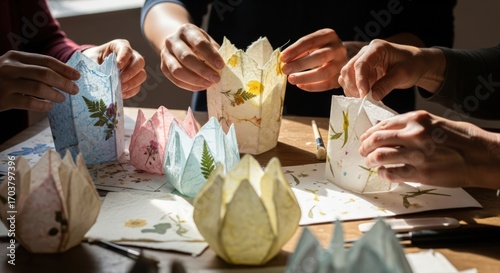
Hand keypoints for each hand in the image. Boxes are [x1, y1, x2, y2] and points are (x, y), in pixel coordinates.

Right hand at [0, 50, 79, 111]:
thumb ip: (34, 68)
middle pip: (44, 73)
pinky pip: (29, 102)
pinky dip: (43, 105)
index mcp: (16, 56)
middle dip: (63, 82)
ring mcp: (5, 83)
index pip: (46, 60)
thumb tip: (65, 75)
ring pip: (38, 88)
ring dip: (55, 94)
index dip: (64, 68)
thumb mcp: (14, 67)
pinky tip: (49, 106)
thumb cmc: (1, 78)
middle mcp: (10, 67)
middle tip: (75, 90)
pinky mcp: (3, 99)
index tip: (77, 76)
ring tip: (62, 99)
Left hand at [83, 39, 145, 98]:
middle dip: (131, 72)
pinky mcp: (134, 80)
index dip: (124, 57)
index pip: (127, 49)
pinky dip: (131, 91)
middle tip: (121, 79)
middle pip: (139, 62)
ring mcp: (134, 69)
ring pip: (142, 75)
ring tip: (121, 88)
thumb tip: (99, 77)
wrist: (93, 66)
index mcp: (120, 46)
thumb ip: (95, 65)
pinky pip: (137, 86)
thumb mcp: (91, 59)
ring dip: (132, 83)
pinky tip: (121, 94)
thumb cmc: (93, 59)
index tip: (118, 66)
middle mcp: (131, 56)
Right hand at [160, 23, 223, 90]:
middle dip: (203, 70)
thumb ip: (214, 51)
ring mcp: (165, 54)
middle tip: (216, 79)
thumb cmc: (197, 42)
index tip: (221, 66)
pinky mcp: (163, 67)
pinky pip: (176, 80)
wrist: (177, 42)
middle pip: (186, 57)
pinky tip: (201, 86)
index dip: (211, 55)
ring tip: (209, 84)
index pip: (199, 43)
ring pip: (178, 71)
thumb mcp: (207, 40)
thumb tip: (224, 68)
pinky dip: (190, 86)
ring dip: (195, 80)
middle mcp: (172, 40)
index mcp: (186, 30)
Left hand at [280, 28, 346, 90]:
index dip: (295, 50)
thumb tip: (285, 61)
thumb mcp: (313, 44)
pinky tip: (300, 85)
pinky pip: (326, 84)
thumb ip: (300, 51)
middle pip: (319, 57)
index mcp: (329, 35)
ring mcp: (341, 64)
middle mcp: (338, 48)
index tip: (283, 58)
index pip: (310, 41)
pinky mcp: (341, 77)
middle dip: (300, 64)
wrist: (342, 56)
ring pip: (324, 73)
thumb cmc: (322, 49)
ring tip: (291, 79)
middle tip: (285, 69)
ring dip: (305, 77)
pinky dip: (312, 86)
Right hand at [339, 39, 444, 99]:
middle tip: (363, 100)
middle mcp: (366, 53)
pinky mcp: (362, 71)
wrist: (416, 63)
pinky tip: (363, 96)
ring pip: (346, 75)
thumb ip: (386, 85)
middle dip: (353, 86)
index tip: (364, 95)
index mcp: (377, 48)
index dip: (360, 81)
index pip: (361, 64)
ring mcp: (362, 61)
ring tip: (363, 99)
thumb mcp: (403, 75)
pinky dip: (354, 90)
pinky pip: (351, 81)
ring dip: (351, 89)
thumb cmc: (413, 64)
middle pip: (349, 69)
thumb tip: (372, 97)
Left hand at [359, 110, 499, 188]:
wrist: (481, 156)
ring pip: (380, 156)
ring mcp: (417, 154)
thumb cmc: (461, 139)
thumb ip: (411, 126)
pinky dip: (383, 173)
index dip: (369, 133)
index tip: (365, 138)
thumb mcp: (434, 122)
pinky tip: (383, 173)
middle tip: (362, 152)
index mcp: (417, 119)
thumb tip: (388, 132)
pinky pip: (392, 173)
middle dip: (365, 147)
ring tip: (370, 162)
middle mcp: (414, 134)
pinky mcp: (421, 173)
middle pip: (377, 140)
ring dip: (371, 161)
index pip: (383, 125)